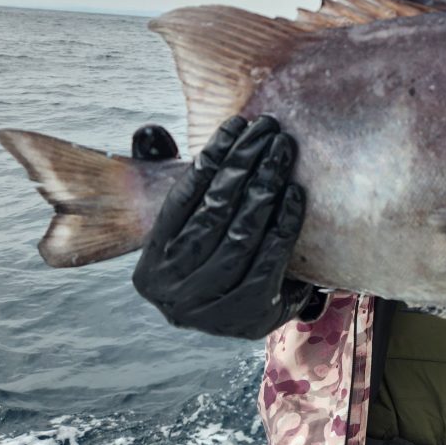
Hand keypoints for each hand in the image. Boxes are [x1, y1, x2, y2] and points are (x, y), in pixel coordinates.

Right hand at [131, 116, 314, 338]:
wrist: (244, 319)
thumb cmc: (215, 260)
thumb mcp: (188, 226)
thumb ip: (169, 178)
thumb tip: (150, 132)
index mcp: (152, 263)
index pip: (181, 198)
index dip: (210, 158)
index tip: (236, 124)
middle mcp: (171, 288)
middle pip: (214, 212)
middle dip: (244, 164)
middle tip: (269, 130)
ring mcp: (208, 306)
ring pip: (241, 233)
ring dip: (265, 186)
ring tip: (283, 152)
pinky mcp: (246, 316)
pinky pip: (269, 259)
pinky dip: (284, 223)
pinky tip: (295, 193)